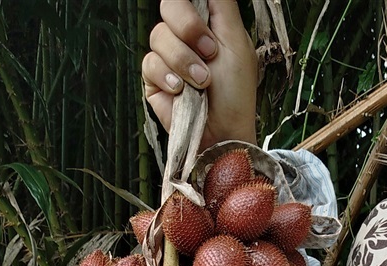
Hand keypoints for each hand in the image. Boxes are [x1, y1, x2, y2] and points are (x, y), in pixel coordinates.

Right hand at [143, 0, 257, 150]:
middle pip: (169, 5)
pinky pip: (149, 62)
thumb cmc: (235, 93)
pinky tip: (181, 91)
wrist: (223, 132)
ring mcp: (167, 57)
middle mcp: (184, 37)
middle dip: (188, 27)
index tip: (207, 28)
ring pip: (158, 35)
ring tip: (201, 82)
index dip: (190, 7)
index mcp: (205, 23)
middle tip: (208, 51)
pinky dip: (168, 76)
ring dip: (183, 60)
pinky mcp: (153, 79)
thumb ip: (222, 5)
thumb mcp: (237, 41)